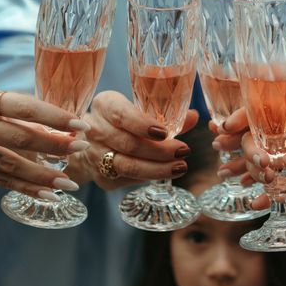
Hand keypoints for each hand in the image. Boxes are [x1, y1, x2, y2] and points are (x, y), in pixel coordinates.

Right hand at [0, 87, 92, 199]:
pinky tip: (47, 194)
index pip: (25, 107)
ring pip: (8, 165)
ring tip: (68, 184)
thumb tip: (63, 131)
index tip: (82, 125)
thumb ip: (18, 115)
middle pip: (18, 136)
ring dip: (41, 176)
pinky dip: (24, 188)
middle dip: (53, 145)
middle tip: (81, 149)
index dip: (55, 117)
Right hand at [71, 91, 197, 189]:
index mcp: (104, 105)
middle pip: (129, 144)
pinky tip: (165, 172)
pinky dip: (149, 177)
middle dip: (160, 151)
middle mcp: (95, 130)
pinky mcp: (100, 176)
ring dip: (157, 169)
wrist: (92, 141)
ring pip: (128, 166)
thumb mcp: (139, 110)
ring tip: (180, 167)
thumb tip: (194, 116)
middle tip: (183, 151)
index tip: (165, 133)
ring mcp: (94, 155)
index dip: (144, 125)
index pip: (122, 116)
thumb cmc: (123, 120)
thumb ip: (166, 114)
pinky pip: (127, 179)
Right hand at [214, 102, 285, 209]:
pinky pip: (278, 185)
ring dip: (247, 170)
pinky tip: (255, 202)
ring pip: (261, 163)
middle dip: (244, 149)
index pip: (257, 112)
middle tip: (240, 159)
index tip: (222, 126)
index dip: (238, 118)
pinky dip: (267, 194)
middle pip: (254, 140)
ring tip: (235, 176)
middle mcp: (285, 134)